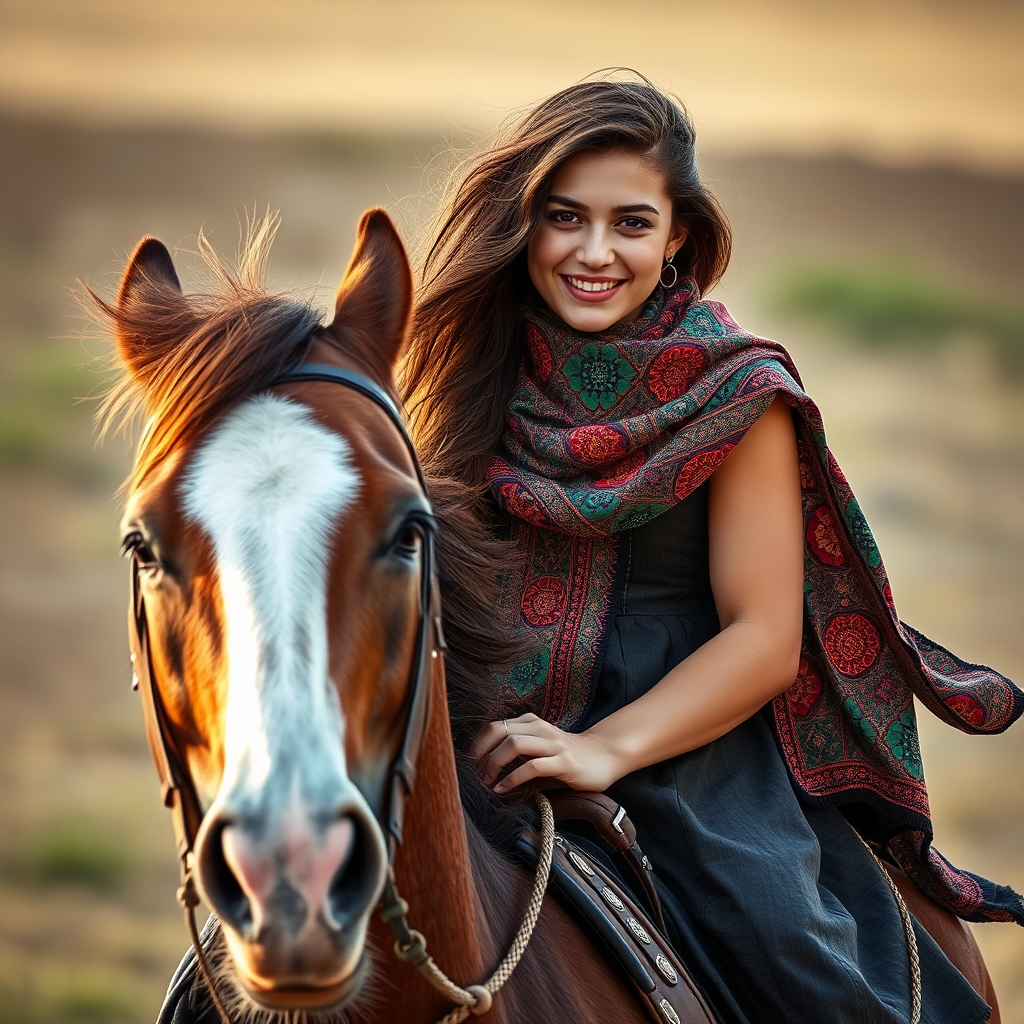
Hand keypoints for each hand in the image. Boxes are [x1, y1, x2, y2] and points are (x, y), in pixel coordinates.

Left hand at [469, 713, 624, 793]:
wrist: (605, 756)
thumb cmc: (567, 756)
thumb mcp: (540, 745)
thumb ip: (518, 748)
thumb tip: (484, 766)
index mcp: (531, 722)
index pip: (494, 726)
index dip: (478, 745)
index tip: (470, 765)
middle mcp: (540, 728)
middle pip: (499, 731)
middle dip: (481, 753)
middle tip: (474, 774)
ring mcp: (553, 744)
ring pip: (514, 744)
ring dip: (494, 764)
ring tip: (487, 782)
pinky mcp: (564, 762)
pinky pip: (532, 766)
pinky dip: (513, 779)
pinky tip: (503, 790)